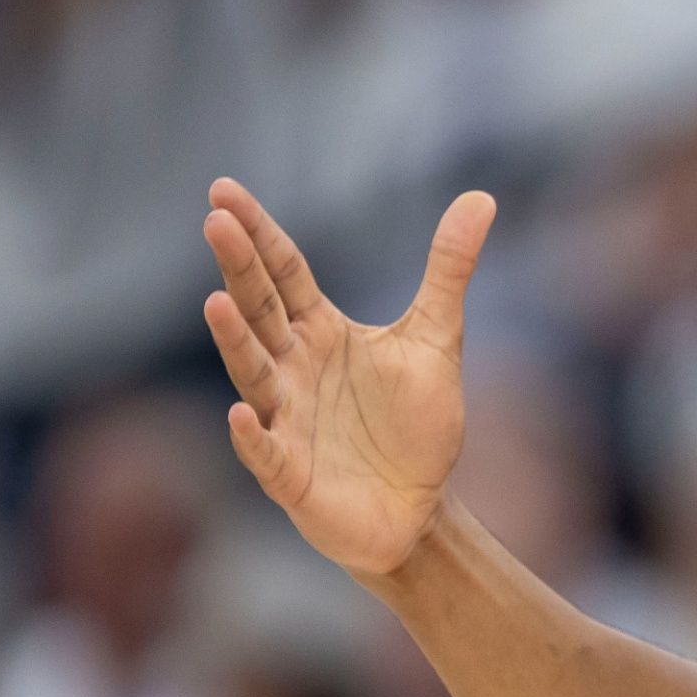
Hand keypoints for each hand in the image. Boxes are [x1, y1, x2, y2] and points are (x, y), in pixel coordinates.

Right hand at [199, 178, 495, 577]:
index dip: (258, 233)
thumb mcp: (437, 337)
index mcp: (320, 332)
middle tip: (215, 220)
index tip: (224, 189)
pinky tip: (242, 413)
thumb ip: (449, 269)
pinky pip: (266, 452)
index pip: (284, 272)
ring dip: (234, 341)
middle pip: (260, 310)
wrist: (419, 507)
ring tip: (216, 301)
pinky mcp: (292, 475)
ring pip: (254, 374)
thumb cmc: (414, 424)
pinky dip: (253, 436)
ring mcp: (286, 420)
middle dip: (239, 268)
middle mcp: (292, 369)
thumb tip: (481, 197)